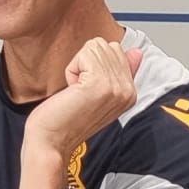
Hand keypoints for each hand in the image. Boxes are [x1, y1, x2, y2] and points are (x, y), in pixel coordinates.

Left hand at [22, 38, 143, 166]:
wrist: (51, 142)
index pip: (118, 51)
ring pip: (95, 47)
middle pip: (107, 46)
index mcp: (131, 93)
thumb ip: (119, 72)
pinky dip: (72, 69)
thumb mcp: (98, 93)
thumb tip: (136, 51)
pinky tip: (72, 90)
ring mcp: (117, 87)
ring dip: (78, 66)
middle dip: (87, 63)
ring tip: (77, 91)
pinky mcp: (101, 83)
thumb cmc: (67, 120)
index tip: (88, 90)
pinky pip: (85, 54)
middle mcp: (128, 90)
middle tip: (81, 91)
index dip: (94, 65)